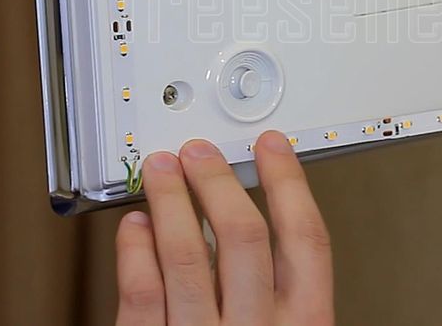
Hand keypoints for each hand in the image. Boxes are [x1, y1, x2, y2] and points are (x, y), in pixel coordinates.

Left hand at [114, 131, 333, 325]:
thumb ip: (275, 290)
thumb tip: (240, 219)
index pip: (306, 240)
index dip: (288, 183)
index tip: (270, 148)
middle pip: (243, 238)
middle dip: (218, 182)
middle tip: (200, 153)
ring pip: (186, 256)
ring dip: (171, 200)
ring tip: (160, 170)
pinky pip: (141, 293)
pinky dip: (135, 250)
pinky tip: (135, 225)